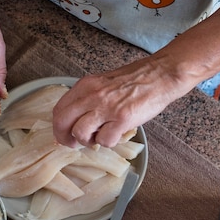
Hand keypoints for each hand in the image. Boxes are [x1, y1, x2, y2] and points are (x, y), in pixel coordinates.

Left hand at [52, 57, 190, 147]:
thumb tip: (76, 120)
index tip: (64, 135)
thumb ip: (88, 98)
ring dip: (89, 141)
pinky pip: (104, 141)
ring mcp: (106, 107)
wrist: (160, 75)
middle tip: (74, 144)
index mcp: (85, 85)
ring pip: (81, 134)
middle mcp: (92, 95)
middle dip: (65, 139)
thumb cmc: (135, 80)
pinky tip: (117, 134)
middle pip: (63, 123)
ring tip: (100, 136)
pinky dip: (108, 143)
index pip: (59, 109)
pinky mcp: (122, 119)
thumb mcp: (103, 83)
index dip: (58, 127)